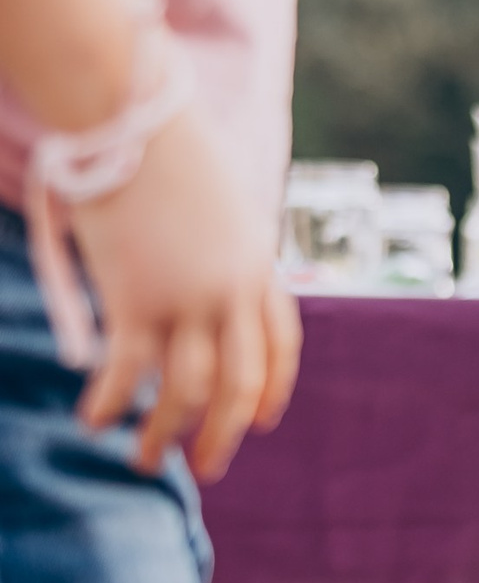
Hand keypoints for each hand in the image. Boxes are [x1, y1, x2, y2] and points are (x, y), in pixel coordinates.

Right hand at [71, 105, 299, 478]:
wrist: (131, 116)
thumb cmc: (168, 147)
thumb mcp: (219, 202)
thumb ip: (220, 248)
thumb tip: (206, 279)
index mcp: (258, 266)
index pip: (280, 346)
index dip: (273, 389)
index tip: (264, 422)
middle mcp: (231, 292)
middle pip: (239, 383)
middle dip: (225, 432)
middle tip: (207, 466)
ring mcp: (185, 298)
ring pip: (185, 389)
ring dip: (164, 432)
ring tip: (145, 460)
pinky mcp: (134, 297)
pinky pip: (127, 369)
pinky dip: (109, 401)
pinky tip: (93, 420)